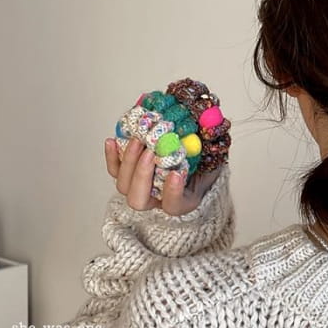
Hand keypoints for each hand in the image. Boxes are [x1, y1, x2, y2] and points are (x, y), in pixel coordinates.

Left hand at [104, 138, 221, 215]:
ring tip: (138, 140)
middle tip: (150, 152)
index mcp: (182, 201)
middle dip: (142, 175)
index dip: (172, 191)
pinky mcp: (128, 175)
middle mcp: (157, 200)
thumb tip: (213, 123)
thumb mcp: (215, 155)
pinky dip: (112, 156)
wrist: (193, 160)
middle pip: (139, 199)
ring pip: (123, 185)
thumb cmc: (205, 161)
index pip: (173, 204)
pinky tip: (113, 140)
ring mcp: (140, 189)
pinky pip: (115, 170)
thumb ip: (215, 146)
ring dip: (129, 162)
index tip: (177, 173)